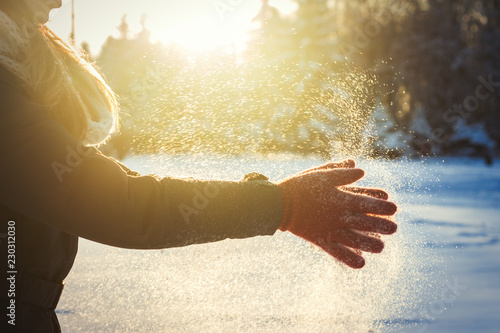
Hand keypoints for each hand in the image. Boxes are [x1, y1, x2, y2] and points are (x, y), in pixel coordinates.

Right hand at [277, 159, 396, 268]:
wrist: (279, 203)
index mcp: (339, 198)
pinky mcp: (320, 239)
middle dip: (381, 225)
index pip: (366, 202)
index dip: (382, 206)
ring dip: (369, 243)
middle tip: (394, 228)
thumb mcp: (321, 174)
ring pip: (353, 238)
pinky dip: (348, 259)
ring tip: (381, 247)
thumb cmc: (301, 186)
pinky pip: (336, 252)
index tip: (395, 209)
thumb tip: (360, 170)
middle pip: (363, 221)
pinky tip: (361, 264)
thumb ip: (342, 172)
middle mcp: (337, 215)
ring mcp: (329, 229)